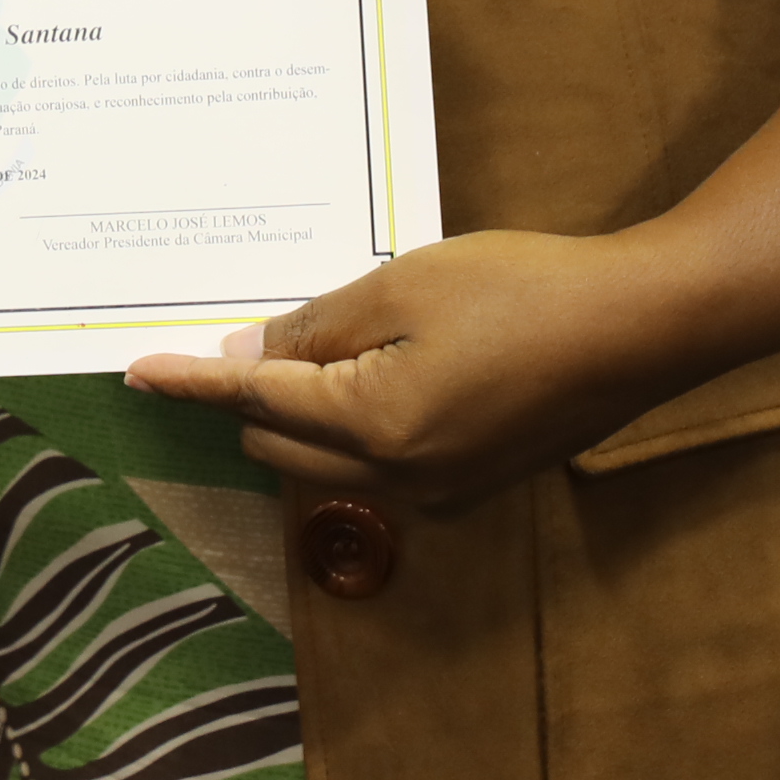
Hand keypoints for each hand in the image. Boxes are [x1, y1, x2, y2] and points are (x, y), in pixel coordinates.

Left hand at [124, 228, 697, 507]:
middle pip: (280, 445)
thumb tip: (248, 358)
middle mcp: (400, 479)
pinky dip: (354, 424)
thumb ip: (318, 328)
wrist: (641, 326)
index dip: (192, 382)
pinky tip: (376, 369)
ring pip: (327, 460)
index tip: (138, 372)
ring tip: (319, 342)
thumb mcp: (404, 288)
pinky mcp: (472, 485)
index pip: (254, 405)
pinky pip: (378, 462)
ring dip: (303, 413)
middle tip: (246, 332)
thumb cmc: (524, 291)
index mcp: (375, 428)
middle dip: (249, 397)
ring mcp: (440, 492)